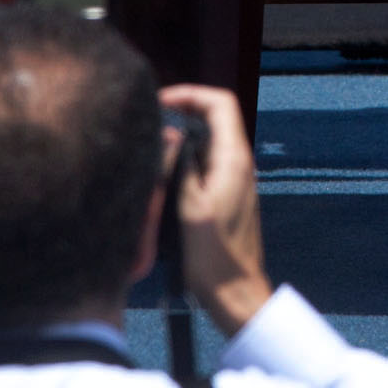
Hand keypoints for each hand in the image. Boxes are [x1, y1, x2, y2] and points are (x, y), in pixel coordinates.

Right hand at [157, 85, 271, 333]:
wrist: (235, 294)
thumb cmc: (214, 257)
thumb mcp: (190, 207)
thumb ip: (181, 165)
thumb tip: (171, 134)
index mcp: (234, 159)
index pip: (220, 103)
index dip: (191, 94)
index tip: (161, 101)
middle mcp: (239, 164)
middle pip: (213, 119)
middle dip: (181, 115)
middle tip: (149, 124)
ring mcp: (235, 180)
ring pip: (206, 143)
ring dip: (180, 141)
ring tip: (151, 150)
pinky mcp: (227, 197)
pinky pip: (205, 166)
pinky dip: (184, 162)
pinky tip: (162, 177)